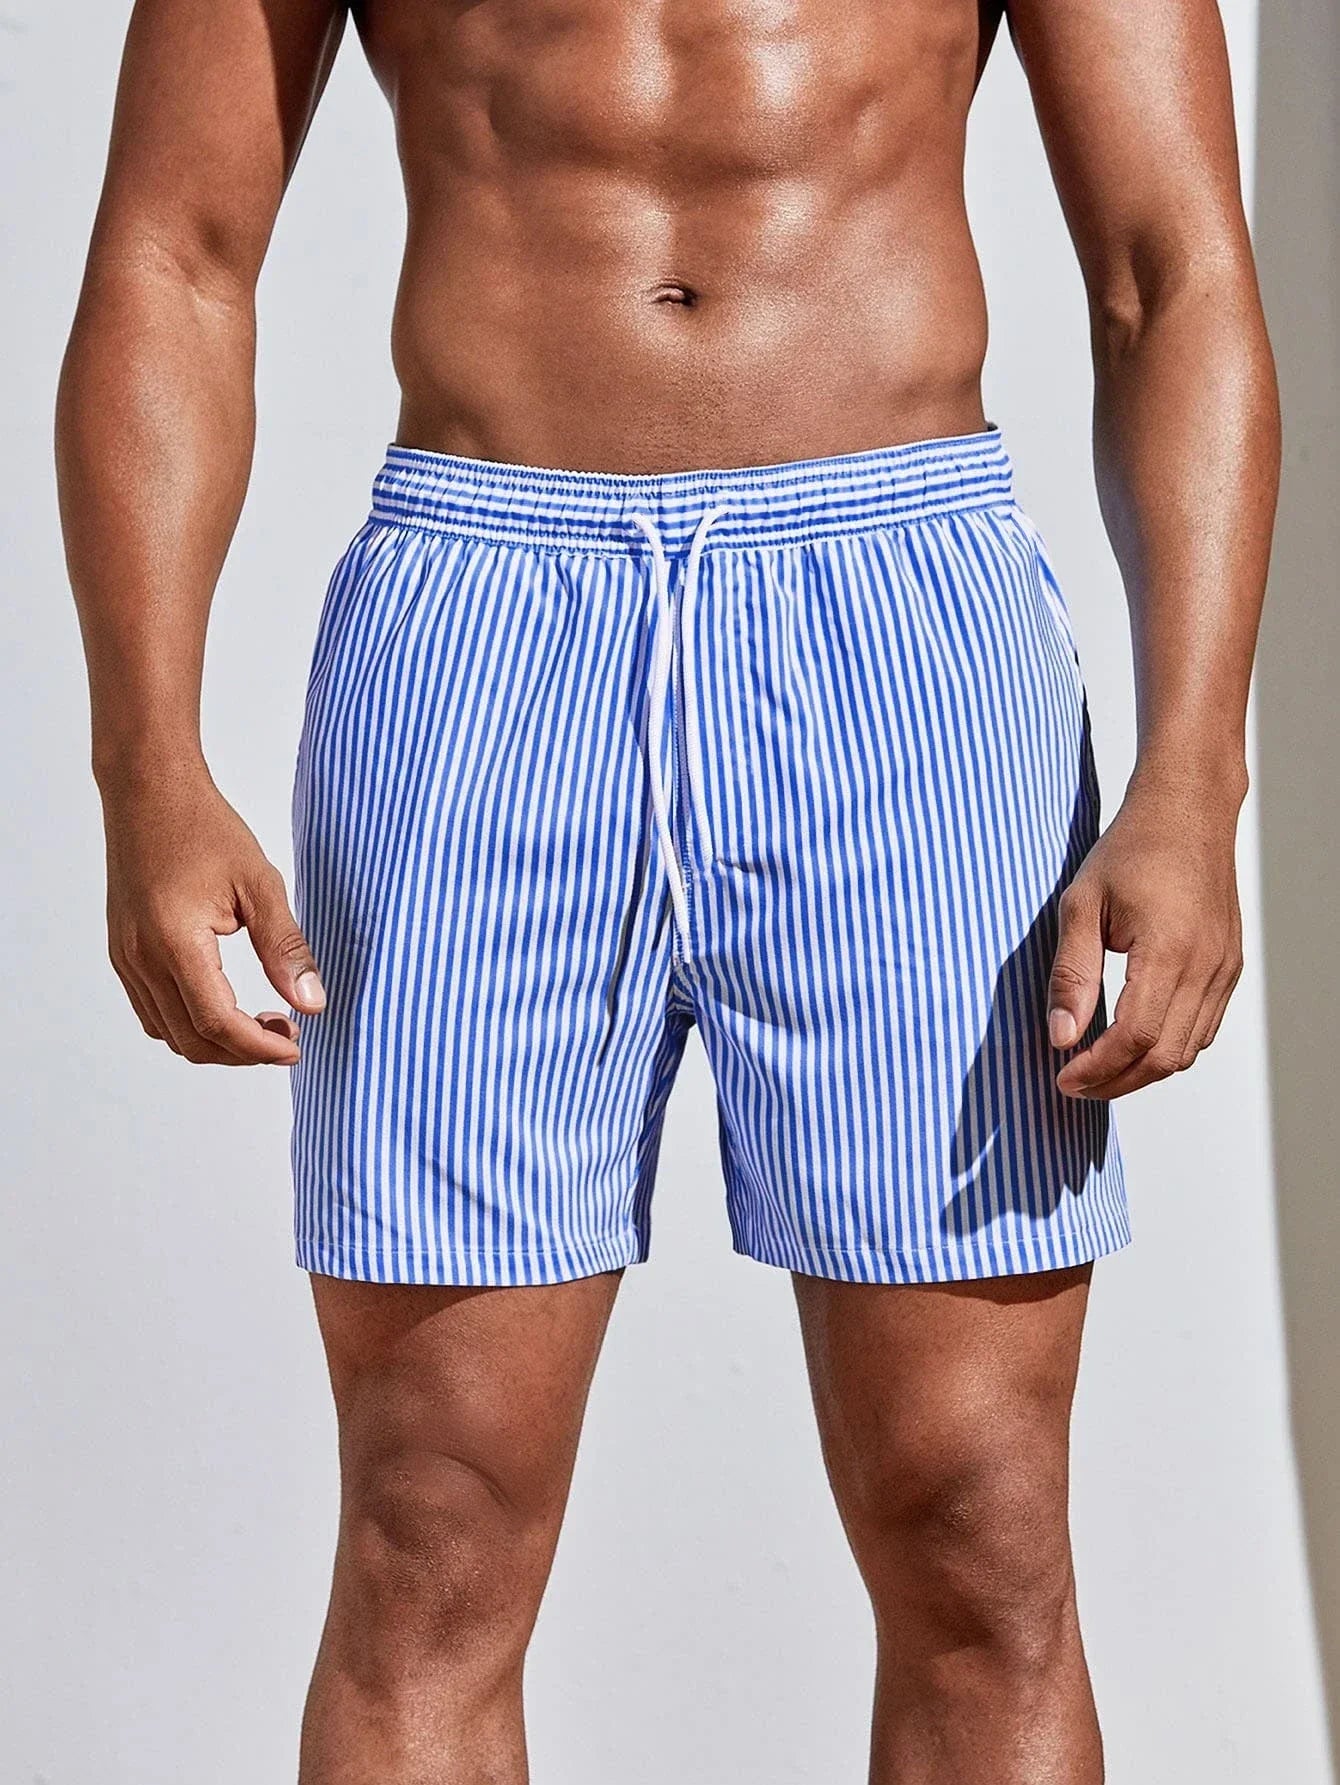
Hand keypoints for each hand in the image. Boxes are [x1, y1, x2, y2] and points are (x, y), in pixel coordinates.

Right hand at [102, 765, 323, 1065]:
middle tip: (287, 1033)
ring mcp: (125, 958)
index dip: (260, 1046)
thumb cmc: (204, 828)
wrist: (148, 792)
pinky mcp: (122, 952)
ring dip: (216, 1042)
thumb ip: (285, 947)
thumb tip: (312, 1003)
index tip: (297, 1045)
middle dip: (242, 1052)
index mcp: (174, 941)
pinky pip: (153, 1011)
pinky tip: (226, 1004)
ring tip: (262, 1022)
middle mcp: (140, 957)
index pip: (217, 1023)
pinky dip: (189, 1023)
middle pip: (191, 1040)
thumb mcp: (260, 883)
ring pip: (168, 1033)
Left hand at [1046, 768, 1244, 1099]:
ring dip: (1142, 1071)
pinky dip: (1169, 1047)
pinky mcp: (1229, 966)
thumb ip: (1072, 974)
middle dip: (1116, 1081)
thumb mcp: (1081, 906)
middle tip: (1074, 1085)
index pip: (1135, 1037)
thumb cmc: (1131, 851)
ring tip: (1097, 1069)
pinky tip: (1132, 1043)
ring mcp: (1224, 968)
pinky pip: (1203, 1027)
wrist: (1187, 812)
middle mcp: (1206, 967)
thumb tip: (1060, 1036)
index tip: (1062, 1077)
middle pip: (1165, 1057)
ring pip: (1188, 1050)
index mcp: (1168, 951)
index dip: (1096, 1068)